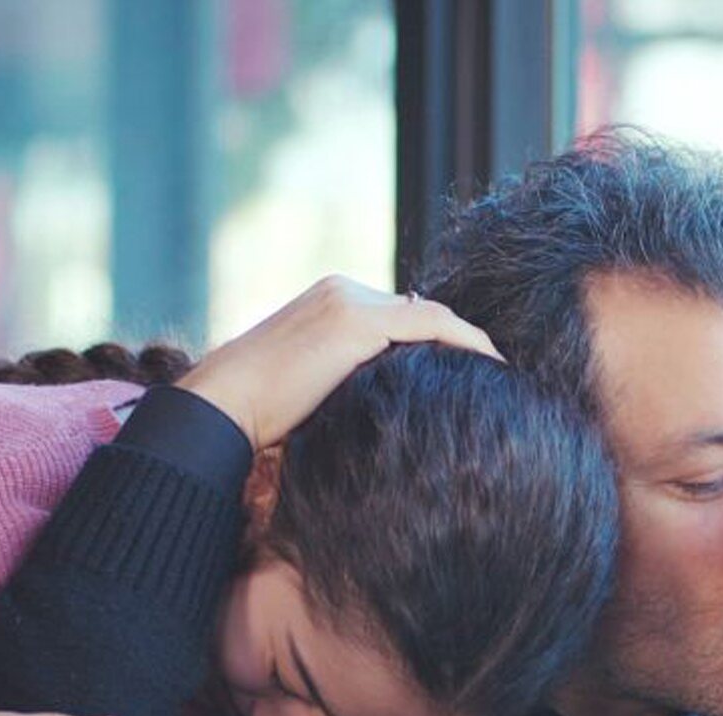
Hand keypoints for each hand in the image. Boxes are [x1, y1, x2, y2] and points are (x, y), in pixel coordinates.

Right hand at [180, 275, 500, 450]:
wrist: (220, 408)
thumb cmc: (255, 416)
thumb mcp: (309, 392)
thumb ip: (346, 385)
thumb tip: (382, 411)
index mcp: (328, 301)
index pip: (398, 318)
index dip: (437, 345)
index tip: (468, 374)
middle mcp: (341, 291)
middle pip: (418, 314)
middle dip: (456, 344)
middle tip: (495, 376)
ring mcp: (348, 300)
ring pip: (428, 316)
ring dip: (467, 344)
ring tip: (502, 375)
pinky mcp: (355, 321)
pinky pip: (431, 324)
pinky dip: (467, 342)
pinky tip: (495, 366)